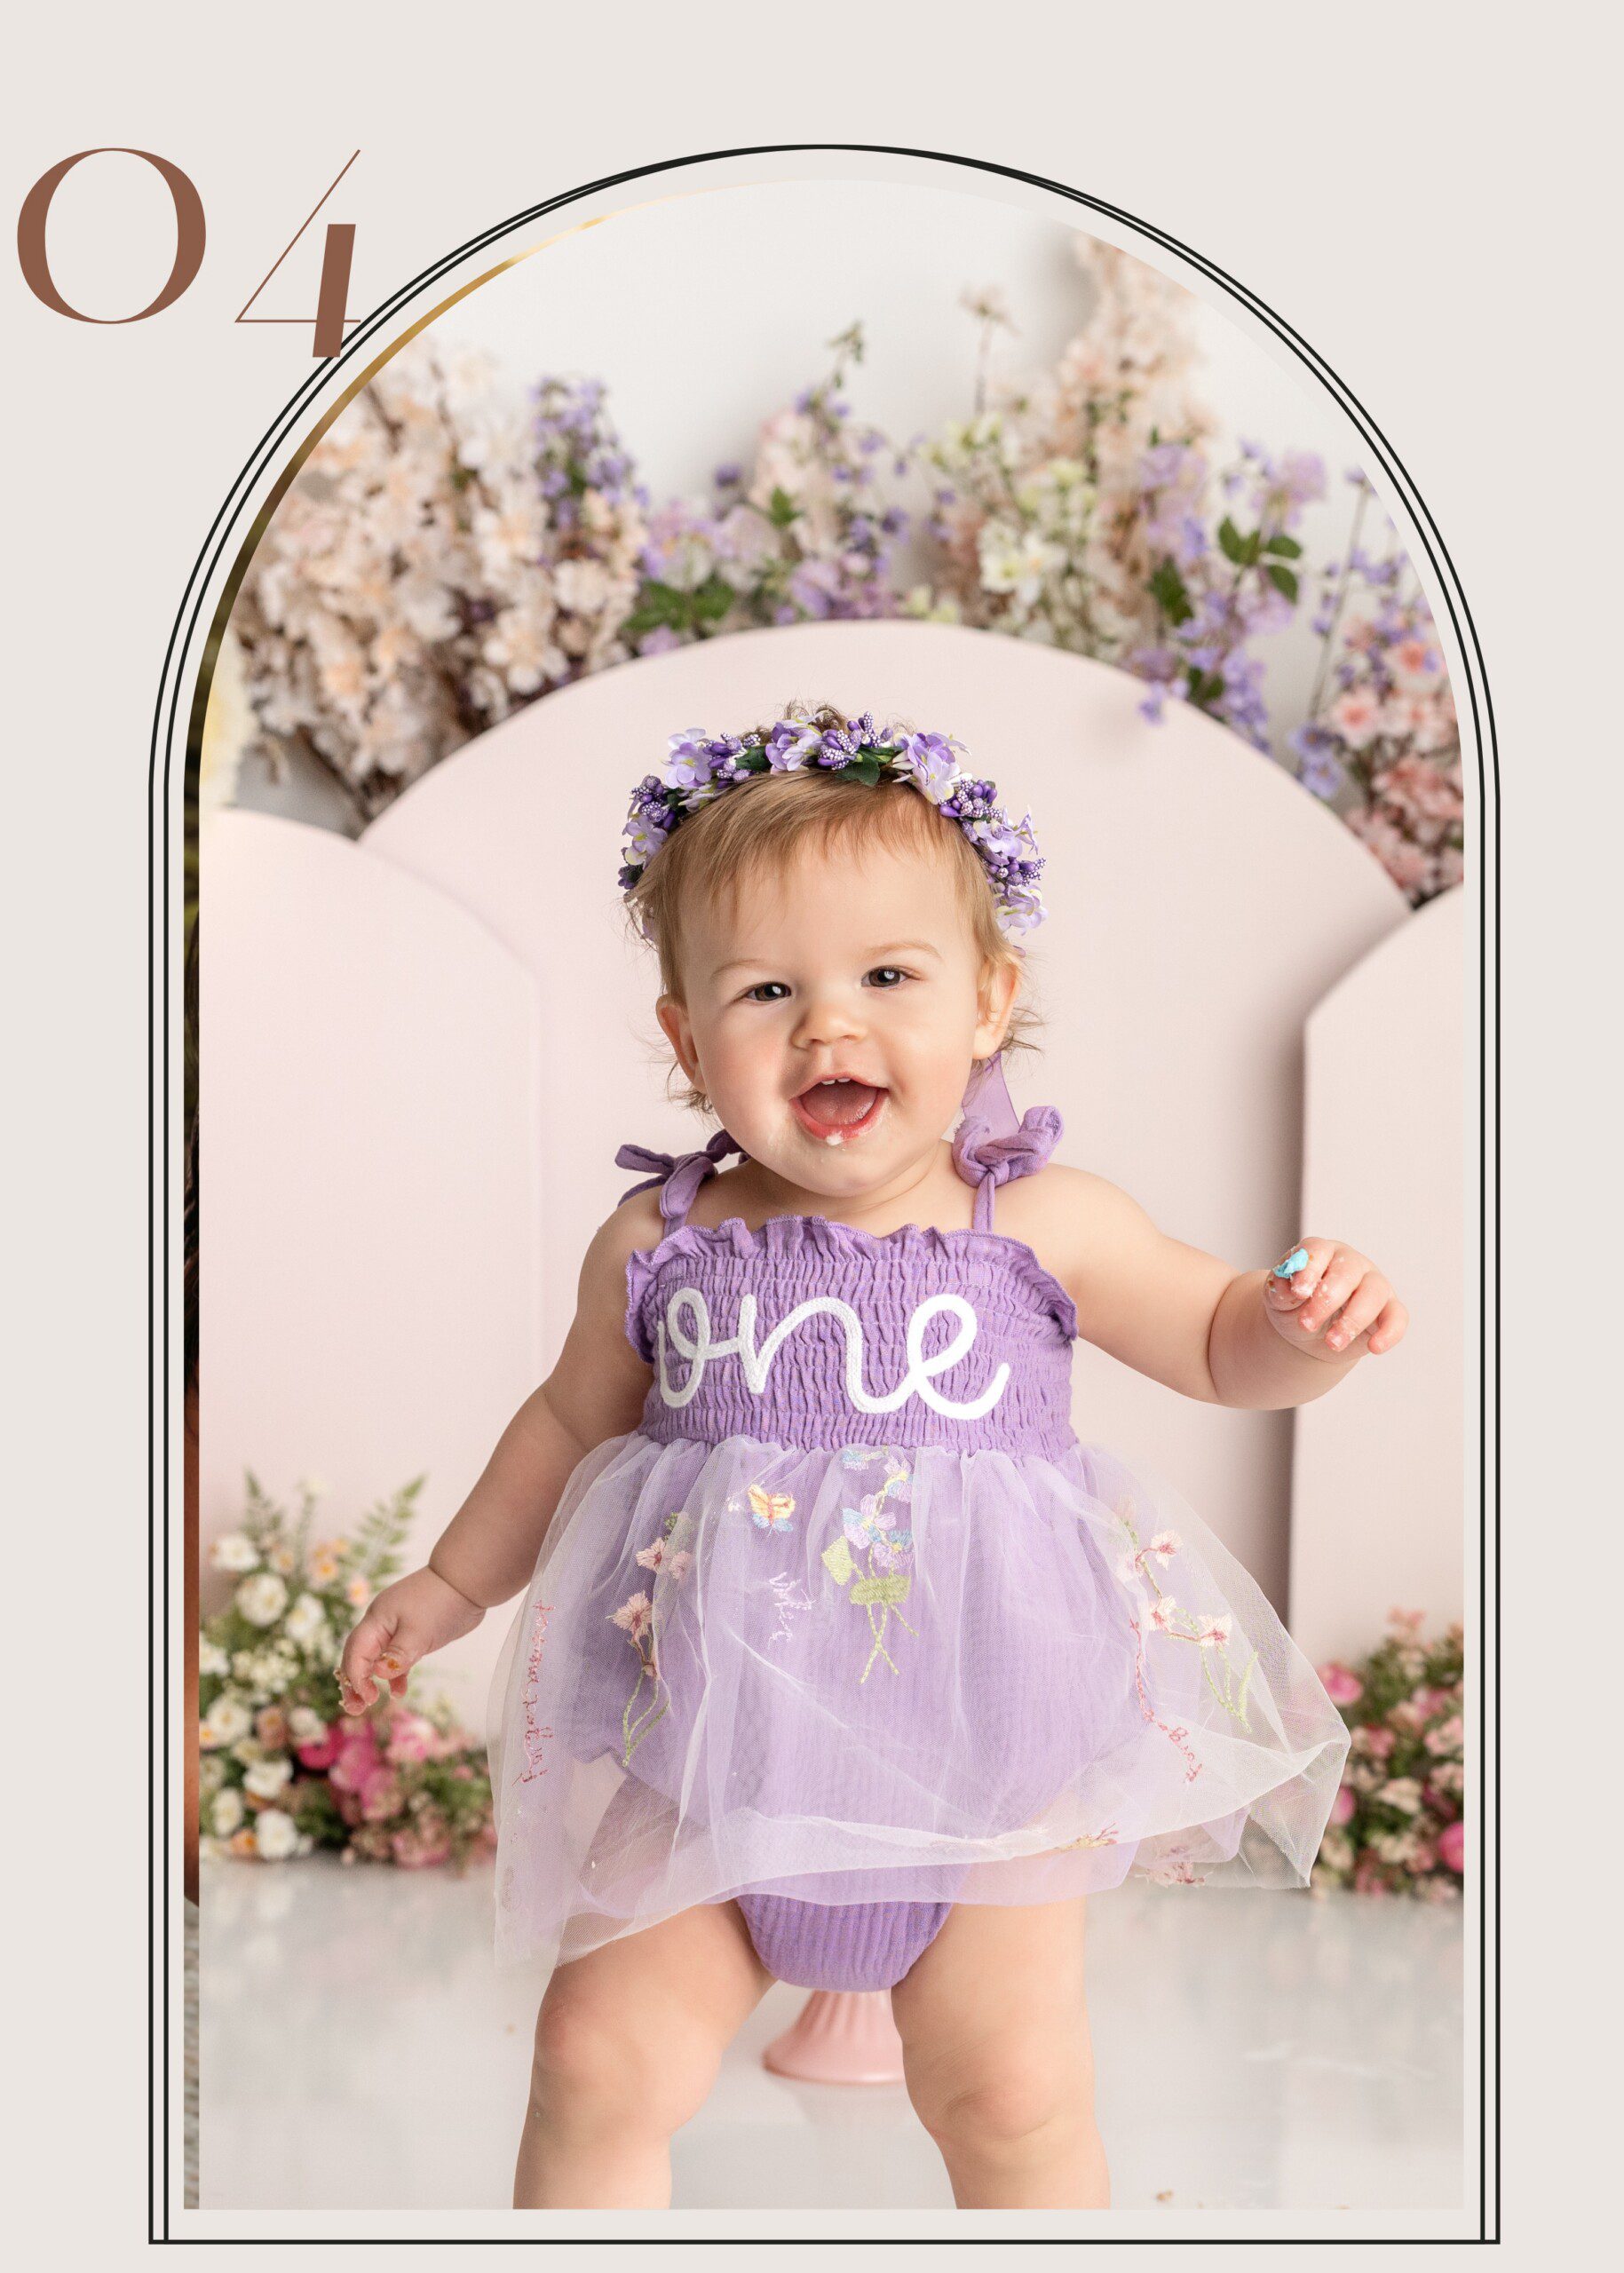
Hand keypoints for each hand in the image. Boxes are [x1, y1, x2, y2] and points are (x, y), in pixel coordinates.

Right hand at [335, 1564, 485, 1714]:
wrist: (468, 1581)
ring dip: (372, 1680)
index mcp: (377, 1619)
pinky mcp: (413, 1633)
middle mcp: (382, 1623)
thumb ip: (398, 1654)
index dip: (356, 1677)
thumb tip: (377, 1673)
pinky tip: (398, 1691)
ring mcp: (397, 1627)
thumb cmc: (441, 1603)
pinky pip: (396, 1656)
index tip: (367, 1699)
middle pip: (360, 1655)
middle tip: (355, 1709)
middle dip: (355, 1682)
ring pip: (377, 1657)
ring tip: (370, 1703)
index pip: (356, 1652)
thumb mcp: (419, 1632)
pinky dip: (395, 1673)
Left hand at [1263, 1237, 1407, 1361]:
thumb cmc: (1294, 1307)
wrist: (1308, 1335)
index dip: (1309, 1269)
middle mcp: (1351, 1264)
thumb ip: (1280, 1290)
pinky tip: (1374, 1348)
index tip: (1298, 1292)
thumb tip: (1289, 1286)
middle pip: (1346, 1273)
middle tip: (1307, 1324)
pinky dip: (1389, 1332)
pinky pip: (1397, 1317)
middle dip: (1326, 1300)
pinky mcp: (1389, 1310)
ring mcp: (1374, 1285)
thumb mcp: (1278, 1300)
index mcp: (1322, 1253)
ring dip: (1352, 1320)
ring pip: (1373, 1293)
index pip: (1318, 1250)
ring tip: (1332, 1343)